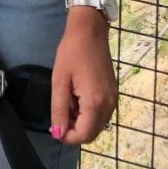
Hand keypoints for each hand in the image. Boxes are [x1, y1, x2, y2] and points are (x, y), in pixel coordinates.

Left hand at [49, 10, 117, 144]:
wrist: (90, 31)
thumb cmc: (71, 53)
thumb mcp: (59, 80)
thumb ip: (59, 109)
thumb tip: (58, 133)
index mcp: (95, 103)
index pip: (84, 135)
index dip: (67, 136)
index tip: (54, 127)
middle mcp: (108, 105)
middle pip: (92, 133)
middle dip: (74, 130)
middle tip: (59, 113)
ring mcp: (113, 100)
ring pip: (97, 125)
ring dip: (81, 121)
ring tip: (67, 102)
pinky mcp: (113, 94)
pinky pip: (101, 114)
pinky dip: (88, 113)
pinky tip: (77, 97)